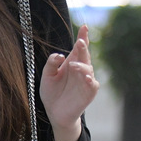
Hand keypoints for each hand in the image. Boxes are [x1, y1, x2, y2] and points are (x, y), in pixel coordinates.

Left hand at [39, 23, 98, 140]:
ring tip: (73, 65)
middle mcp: (80, 69)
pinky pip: (93, 84)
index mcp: (71, 62)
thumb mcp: (47, 77)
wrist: (55, 113)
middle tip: (80, 41)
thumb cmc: (52, 93)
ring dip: (82, 65)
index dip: (82, 36)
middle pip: (84, 55)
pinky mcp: (89, 92)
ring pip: (88, 68)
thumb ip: (51, 64)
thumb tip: (59, 55)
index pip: (78, 48)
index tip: (84, 27)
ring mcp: (86, 80)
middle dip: (83, 47)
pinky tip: (86, 77)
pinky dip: (90, 80)